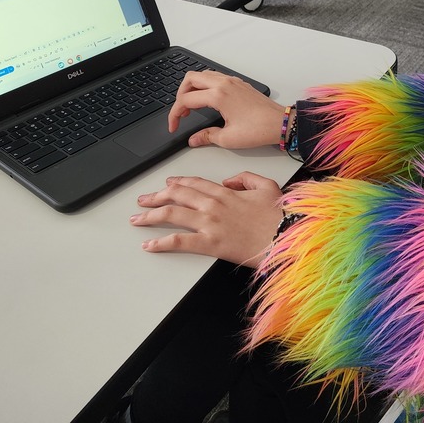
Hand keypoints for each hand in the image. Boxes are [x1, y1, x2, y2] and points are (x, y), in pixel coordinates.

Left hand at [131, 173, 283, 265]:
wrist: (285, 236)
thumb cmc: (279, 216)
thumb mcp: (267, 186)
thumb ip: (246, 178)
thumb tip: (229, 181)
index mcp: (225, 192)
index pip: (193, 183)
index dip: (177, 182)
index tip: (167, 184)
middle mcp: (213, 205)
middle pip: (177, 196)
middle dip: (156, 197)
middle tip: (143, 201)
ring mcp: (209, 224)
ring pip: (172, 215)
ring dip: (150, 216)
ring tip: (137, 219)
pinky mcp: (210, 244)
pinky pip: (179, 242)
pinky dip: (161, 243)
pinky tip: (149, 245)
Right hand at [168, 70, 286, 149]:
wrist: (280, 123)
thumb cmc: (259, 129)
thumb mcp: (228, 138)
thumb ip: (206, 137)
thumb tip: (193, 139)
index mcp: (218, 95)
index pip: (186, 100)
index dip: (174, 114)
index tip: (174, 126)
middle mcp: (224, 84)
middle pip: (190, 79)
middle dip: (179, 95)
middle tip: (180, 112)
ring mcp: (232, 81)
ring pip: (203, 75)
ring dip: (192, 88)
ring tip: (190, 106)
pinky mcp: (239, 83)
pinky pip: (215, 77)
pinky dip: (205, 85)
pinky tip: (206, 100)